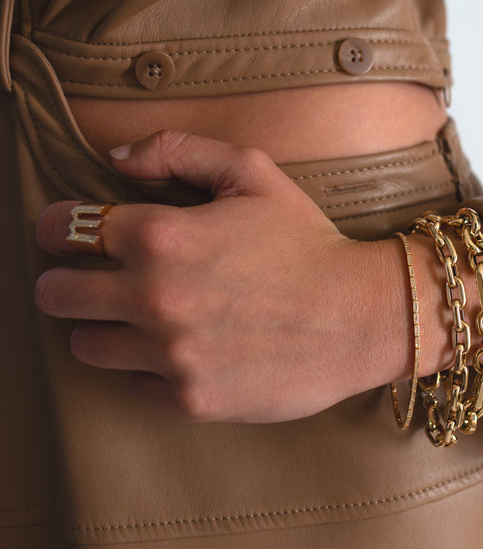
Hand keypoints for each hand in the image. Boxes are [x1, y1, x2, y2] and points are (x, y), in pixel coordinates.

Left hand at [34, 130, 406, 422]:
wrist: (360, 315)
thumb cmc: (308, 241)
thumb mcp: (253, 173)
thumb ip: (178, 150)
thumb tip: (116, 157)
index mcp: (161, 234)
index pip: (63, 229)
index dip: (58, 227)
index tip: (70, 233)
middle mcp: (153, 296)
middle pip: (55, 294)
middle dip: (66, 280)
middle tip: (92, 279)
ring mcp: (169, 354)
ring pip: (84, 345)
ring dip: (102, 328)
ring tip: (137, 318)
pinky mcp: (190, 398)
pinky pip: (134, 384)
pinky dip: (146, 368)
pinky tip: (182, 349)